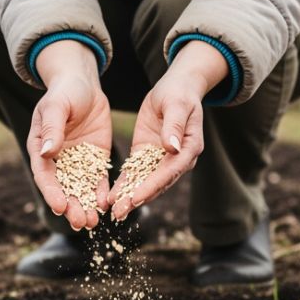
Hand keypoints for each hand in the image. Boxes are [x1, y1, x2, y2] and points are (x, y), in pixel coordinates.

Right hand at [27, 41, 112, 229]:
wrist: (83, 84)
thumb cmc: (64, 92)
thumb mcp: (56, 107)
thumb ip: (52, 129)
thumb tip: (47, 152)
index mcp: (41, 148)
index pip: (45, 175)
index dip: (51, 192)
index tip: (59, 206)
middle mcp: (57, 160)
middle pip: (63, 188)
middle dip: (71, 206)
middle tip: (80, 223)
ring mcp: (77, 161)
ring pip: (80, 189)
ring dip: (85, 206)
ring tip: (93, 223)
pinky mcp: (95, 159)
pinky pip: (98, 180)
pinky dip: (101, 193)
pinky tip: (107, 206)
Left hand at [106, 41, 228, 219]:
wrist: (176, 87)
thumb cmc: (179, 93)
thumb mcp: (176, 105)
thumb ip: (174, 126)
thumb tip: (172, 148)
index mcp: (189, 148)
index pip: (170, 171)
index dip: (153, 185)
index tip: (136, 197)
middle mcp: (177, 159)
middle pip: (158, 183)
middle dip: (139, 198)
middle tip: (120, 212)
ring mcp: (161, 158)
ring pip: (145, 182)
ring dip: (130, 196)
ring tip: (114, 211)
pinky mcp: (147, 154)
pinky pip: (135, 172)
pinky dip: (124, 184)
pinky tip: (110, 197)